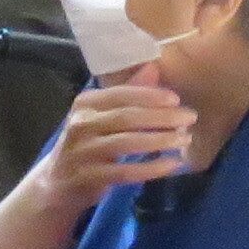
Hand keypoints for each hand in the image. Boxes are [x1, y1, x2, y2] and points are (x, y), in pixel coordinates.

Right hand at [33, 81, 198, 203]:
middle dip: (161, 117)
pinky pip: (125, 172)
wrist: (57, 183)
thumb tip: (153, 66)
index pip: (120, 94)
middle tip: (190, 118)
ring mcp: (83, 152)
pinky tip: (172, 164)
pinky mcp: (88, 177)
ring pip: (126, 143)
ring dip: (160, 140)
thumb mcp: (101, 115)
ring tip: (185, 139)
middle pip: (126, 117)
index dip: (149, 96)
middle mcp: (80, 124)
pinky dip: (151, 168)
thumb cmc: (87, 144)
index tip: (176, 99)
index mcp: (85, 103)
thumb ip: (127, 93)